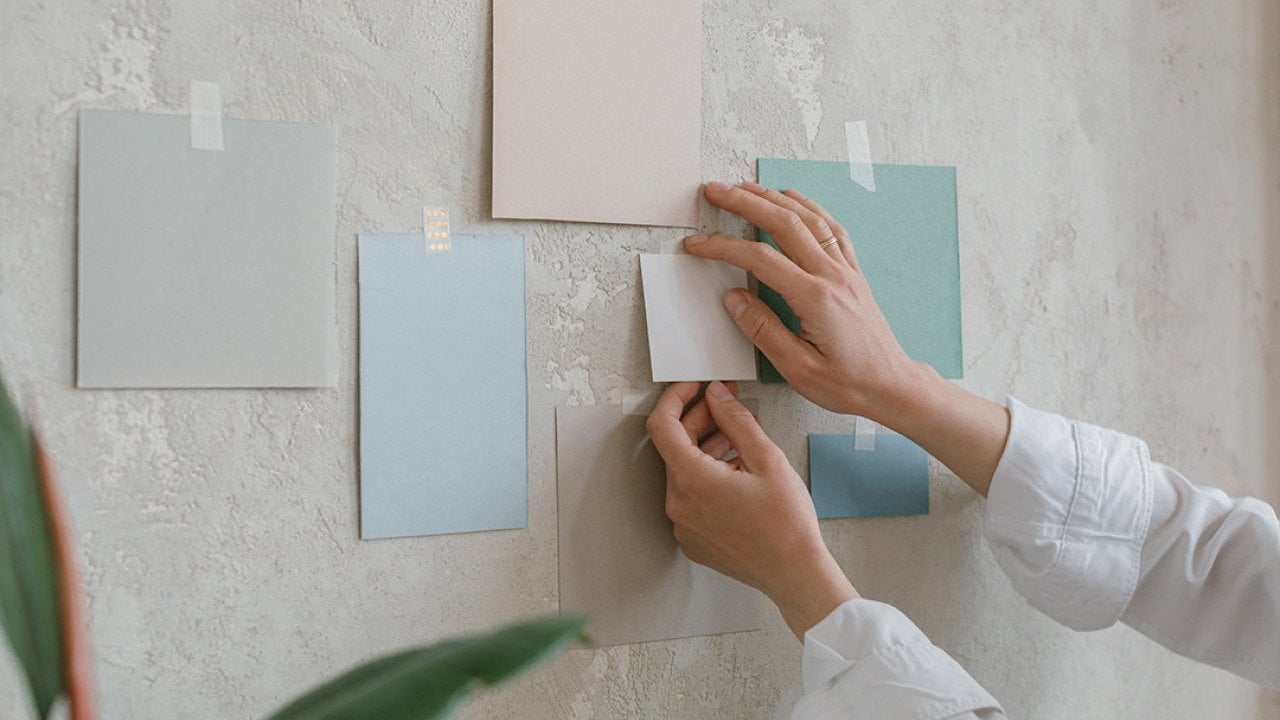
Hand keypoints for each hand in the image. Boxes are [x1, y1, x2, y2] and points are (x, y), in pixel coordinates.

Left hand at [646, 380, 858, 637]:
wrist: (795, 573)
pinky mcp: (693, 539)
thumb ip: (737, 421)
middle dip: (699, 421)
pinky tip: (736, 471)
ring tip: (739, 439)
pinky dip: (707, 477)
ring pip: (684, 472)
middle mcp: (679, 503)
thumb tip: (717, 396)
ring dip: (705, 448)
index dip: (675, 398)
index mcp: (692, 480)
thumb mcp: (767, 459)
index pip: (662, 425)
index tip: (693, 387)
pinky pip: (690, 497)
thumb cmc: (787, 524)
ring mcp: (683, 525)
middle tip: (727, 405)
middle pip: (675, 448)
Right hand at [686, 180, 915, 419]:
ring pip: (808, 219)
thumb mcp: (798, 369)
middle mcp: (832, 276)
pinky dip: (809, 207)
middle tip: (715, 191)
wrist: (891, 385)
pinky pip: (831, 229)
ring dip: (774, 198)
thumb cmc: (849, 383)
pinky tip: (795, 199)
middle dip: (744, 203)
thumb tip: (734, 299)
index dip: (723, 247)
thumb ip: (763, 331)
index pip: (759, 259)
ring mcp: (846, 270)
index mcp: (815, 298)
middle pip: (783, 224)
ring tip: (746, 187)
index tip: (697, 244)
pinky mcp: (853, 273)